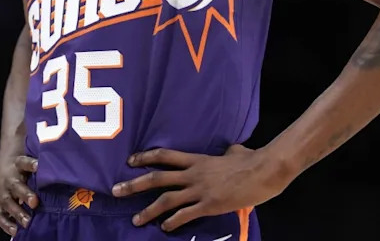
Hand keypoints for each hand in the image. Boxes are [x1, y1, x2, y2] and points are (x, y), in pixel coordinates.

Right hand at [0, 151, 38, 235]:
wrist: (2, 168)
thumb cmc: (23, 167)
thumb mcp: (30, 161)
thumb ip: (43, 165)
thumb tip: (63, 167)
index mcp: (18, 165)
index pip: (24, 162)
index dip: (31, 164)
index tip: (38, 166)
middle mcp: (9, 179)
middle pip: (15, 186)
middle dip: (25, 194)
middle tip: (35, 202)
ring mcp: (2, 193)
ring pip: (8, 202)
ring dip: (17, 213)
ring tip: (28, 222)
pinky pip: (0, 215)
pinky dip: (6, 224)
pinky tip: (15, 231)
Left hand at [110, 144, 284, 231]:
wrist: (263, 170)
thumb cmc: (252, 160)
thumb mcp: (235, 151)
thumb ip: (228, 152)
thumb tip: (231, 150)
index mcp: (198, 159)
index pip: (165, 156)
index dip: (145, 157)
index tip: (130, 161)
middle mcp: (193, 173)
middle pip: (157, 178)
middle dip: (134, 185)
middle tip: (115, 190)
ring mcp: (200, 190)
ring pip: (167, 199)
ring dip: (148, 210)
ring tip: (135, 219)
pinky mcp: (210, 205)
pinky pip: (186, 215)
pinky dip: (173, 222)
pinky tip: (165, 228)